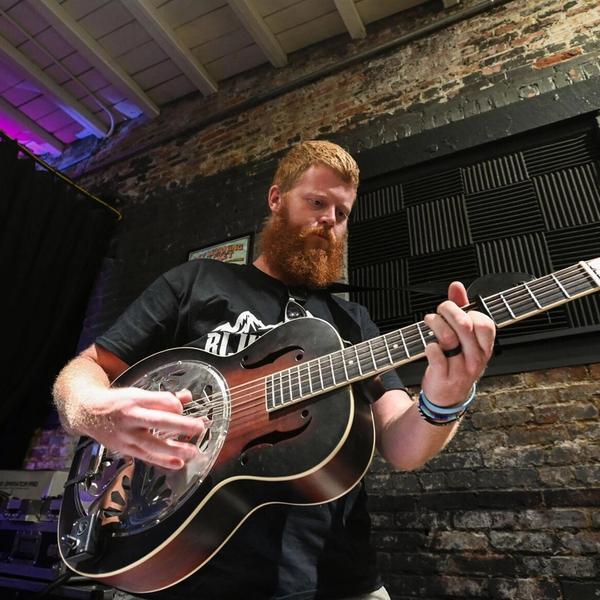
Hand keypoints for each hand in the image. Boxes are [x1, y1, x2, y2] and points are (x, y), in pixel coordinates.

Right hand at [81, 387, 206, 469]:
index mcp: (135, 399)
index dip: (175, 403)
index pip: (159, 400)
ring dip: (174, 449)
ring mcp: (126, 435)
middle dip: (180, 425)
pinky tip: (178, 463)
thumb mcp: (138, 394)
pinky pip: (146, 456)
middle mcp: (130, 417)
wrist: (87, 412)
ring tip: (193, 451)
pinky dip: (163, 461)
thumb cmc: (118, 402)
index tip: (183, 406)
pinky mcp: (125, 448)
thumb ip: (164, 398)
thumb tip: (187, 397)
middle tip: (199, 427)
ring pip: (152, 444)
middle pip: (158, 422)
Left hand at [421, 282, 495, 406]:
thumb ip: (461, 309)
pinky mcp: (444, 377)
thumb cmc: (455, 362)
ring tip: (430, 324)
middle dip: (447, 311)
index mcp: (484, 347)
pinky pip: (436, 354)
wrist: (446, 396)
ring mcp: (461, 369)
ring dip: (434, 325)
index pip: (485, 323)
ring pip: (448, 338)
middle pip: (464, 325)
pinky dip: (429, 345)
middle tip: (438, 313)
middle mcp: (476, 358)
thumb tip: (456, 286)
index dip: (467, 312)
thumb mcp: (463, 337)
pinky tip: (429, 345)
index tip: (456, 312)